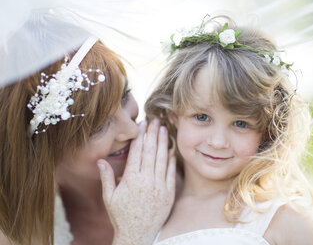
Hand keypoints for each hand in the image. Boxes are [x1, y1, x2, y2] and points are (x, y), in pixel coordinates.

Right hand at [97, 119, 175, 244]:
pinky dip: (171, 160)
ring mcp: (159, 187)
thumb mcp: (109, 198)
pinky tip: (171, 150)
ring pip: (161, 159)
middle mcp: (146, 181)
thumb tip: (100, 160)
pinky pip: (170, 173)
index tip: (141, 124)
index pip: (136, 152)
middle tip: (155, 120)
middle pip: (150, 151)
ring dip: (163, 142)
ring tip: (163, 129)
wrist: (137, 234)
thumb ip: (106, 178)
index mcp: (131, 180)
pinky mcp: (169, 194)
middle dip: (152, 134)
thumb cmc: (121, 216)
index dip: (139, 137)